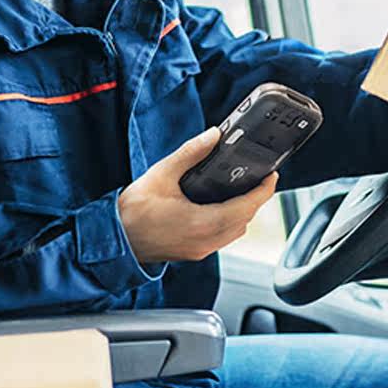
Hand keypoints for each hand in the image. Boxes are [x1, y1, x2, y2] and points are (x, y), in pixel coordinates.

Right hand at [118, 127, 278, 262]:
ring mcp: (201, 249)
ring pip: (236, 231)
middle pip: (245, 220)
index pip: (246, 207)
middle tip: (260, 178)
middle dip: (256, 199)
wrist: (114, 239)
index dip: (263, 191)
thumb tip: (214, 135)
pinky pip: (223, 237)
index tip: (272, 176)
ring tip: (245, 189)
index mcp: (202, 223)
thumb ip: (191, 153)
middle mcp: (206, 240)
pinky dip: (231, 221)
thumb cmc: (133, 211)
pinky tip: (224, 206)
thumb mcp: (162, 174)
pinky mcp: (195, 252)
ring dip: (244, 212)